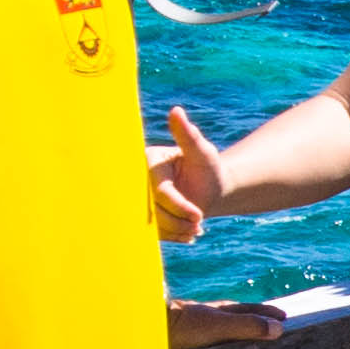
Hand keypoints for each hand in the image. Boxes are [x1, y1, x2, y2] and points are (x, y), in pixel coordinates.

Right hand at [149, 105, 232, 241]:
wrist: (211, 187)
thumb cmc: (208, 167)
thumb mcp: (201, 151)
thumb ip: (187, 134)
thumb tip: (176, 111)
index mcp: (148, 161)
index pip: (159, 191)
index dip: (179, 205)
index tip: (199, 214)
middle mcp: (138, 180)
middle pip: (154, 211)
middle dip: (179, 221)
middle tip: (199, 224)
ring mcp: (139, 198)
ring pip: (153, 225)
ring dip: (177, 231)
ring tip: (196, 228)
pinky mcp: (144, 215)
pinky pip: (153, 234)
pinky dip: (173, 237)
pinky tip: (188, 234)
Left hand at [169, 297, 285, 348]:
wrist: (147, 332)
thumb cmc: (182, 327)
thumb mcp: (219, 326)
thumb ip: (246, 326)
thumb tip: (278, 329)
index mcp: (220, 311)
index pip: (250, 310)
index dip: (267, 314)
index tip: (284, 317)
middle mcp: (208, 318)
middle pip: (236, 317)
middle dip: (254, 321)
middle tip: (271, 328)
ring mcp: (194, 330)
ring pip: (220, 330)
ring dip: (235, 334)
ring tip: (246, 344)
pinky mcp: (184, 343)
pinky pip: (207, 344)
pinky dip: (218, 347)